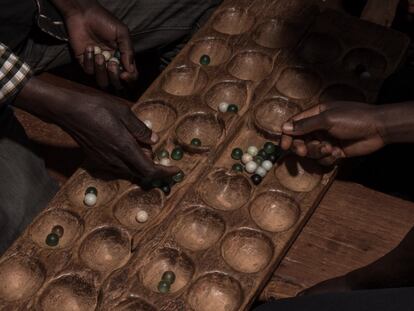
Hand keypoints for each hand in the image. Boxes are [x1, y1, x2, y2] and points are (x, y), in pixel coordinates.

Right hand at [15, 74, 178, 181]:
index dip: (165, 173)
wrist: (68, 112)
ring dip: (141, 164)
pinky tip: (128, 147)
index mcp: (125, 148)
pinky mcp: (97, 161)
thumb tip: (154, 140)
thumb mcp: (124, 112)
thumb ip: (140, 129)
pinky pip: (118, 167)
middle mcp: (115, 160)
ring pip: (130, 171)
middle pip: (141, 173)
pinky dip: (129, 162)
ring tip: (143, 147)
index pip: (150, 170)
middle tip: (159, 155)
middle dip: (154, 168)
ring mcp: (104, 162)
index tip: (175, 171)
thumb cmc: (96, 107)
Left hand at [64, 3, 137, 88]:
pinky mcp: (84, 63)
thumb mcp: (122, 33)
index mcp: (123, 59)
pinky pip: (88, 71)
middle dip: (114, 76)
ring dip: (101, 70)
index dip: (129, 79)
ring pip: (102, 82)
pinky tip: (89, 48)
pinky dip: (89, 60)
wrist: (84, 14)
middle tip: (112, 63)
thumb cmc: (105, 22)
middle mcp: (111, 65)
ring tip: (99, 54)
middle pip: (117, 84)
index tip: (125, 74)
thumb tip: (131, 70)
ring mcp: (98, 65)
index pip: (131, 76)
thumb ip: (128, 51)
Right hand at [281, 102, 385, 164]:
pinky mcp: (335, 152)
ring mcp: (326, 140)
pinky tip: (338, 153)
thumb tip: (284, 128)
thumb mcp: (327, 119)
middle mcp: (318, 128)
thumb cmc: (354, 118)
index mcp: (315, 115)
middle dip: (301, 147)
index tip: (284, 146)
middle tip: (303, 151)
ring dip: (318, 152)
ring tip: (330, 148)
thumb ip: (305, 125)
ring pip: (311, 152)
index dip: (287, 135)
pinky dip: (328, 158)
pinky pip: (323, 159)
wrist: (378, 129)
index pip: (294, 125)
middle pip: (300, 141)